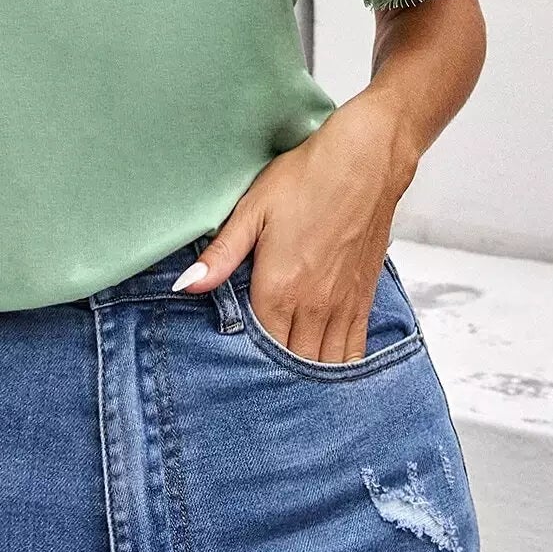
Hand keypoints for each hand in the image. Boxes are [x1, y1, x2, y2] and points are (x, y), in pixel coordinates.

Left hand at [174, 91, 417, 364]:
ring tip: (287, 390)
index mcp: (279, 288)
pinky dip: (338, 368)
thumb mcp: (252, 210)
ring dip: (306, 380)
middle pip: (291, 367)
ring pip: (324, 366)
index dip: (244, 365)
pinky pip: (352, 351)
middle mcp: (313, 306)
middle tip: (254, 388)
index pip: (258, 349)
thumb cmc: (306, 178)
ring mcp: (342, 305)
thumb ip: (221, 255)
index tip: (229, 372)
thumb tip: (186, 285)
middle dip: (273, 380)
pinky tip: (325, 372)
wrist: (365, 161)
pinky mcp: (363, 299)